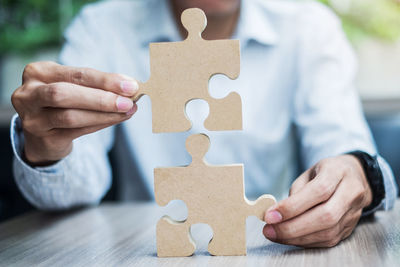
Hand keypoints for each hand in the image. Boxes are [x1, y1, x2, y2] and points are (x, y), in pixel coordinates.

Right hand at [12, 61, 137, 164]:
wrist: (41, 133)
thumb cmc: (62, 102)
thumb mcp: (72, 86)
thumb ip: (96, 85)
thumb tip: (130, 87)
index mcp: (37, 72)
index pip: (76, 74)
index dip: (105, 80)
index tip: (131, 85)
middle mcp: (28, 94)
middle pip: (65, 94)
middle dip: (101, 98)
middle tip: (129, 101)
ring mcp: (33, 119)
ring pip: (71, 116)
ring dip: (104, 114)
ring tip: (127, 111)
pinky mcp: (43, 139)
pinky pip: (76, 132)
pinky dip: (100, 124)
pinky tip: (116, 119)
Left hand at [263, 155, 372, 246]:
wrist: (353, 177)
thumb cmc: (325, 174)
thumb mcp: (309, 173)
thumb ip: (296, 192)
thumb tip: (277, 214)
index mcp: (338, 171)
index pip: (318, 191)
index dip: (293, 206)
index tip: (270, 215)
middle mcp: (351, 192)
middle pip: (325, 216)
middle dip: (293, 227)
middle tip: (269, 230)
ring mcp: (354, 212)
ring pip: (328, 232)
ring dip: (297, 238)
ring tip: (275, 235)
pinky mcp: (350, 228)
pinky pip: (328, 240)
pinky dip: (306, 241)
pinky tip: (289, 238)